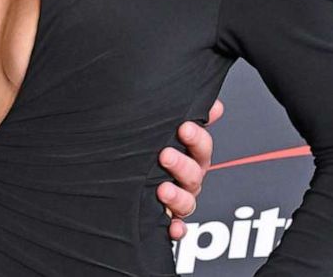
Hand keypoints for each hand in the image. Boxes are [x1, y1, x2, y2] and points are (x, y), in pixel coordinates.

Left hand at [156, 99, 222, 239]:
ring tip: (162, 189)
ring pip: (188, 201)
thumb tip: (213, 102)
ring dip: (177, 196)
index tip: (184, 127)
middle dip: (182, 164)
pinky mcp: (168, 220)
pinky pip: (178, 229)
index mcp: (189, 155)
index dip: (196, 137)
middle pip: (195, 173)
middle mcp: (188, 178)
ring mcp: (179, 200)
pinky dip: (177, 230)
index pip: (201, 146)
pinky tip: (172, 229)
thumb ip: (189, 116)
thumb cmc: (147, 149)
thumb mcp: (164, 130)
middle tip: (165, 155)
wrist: (119, 180)